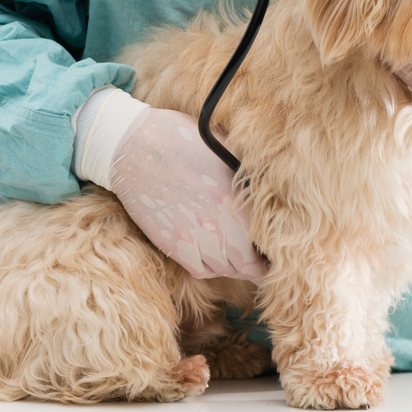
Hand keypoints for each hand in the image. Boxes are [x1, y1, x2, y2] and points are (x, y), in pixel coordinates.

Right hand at [74, 88, 267, 283]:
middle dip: (259, 267)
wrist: (132, 147)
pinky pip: (200, 269)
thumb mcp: (226, 149)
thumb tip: (271, 183)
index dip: (276, 252)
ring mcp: (194, 241)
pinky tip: (213, 253)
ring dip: (236, 266)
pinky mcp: (173, 245)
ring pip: (225, 270)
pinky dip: (211, 266)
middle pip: (250, 268)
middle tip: (264, 261)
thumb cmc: (182, 140)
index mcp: (239, 205)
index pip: (269, 246)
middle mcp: (220, 230)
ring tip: (240, 255)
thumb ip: (249, 175)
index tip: (278, 248)